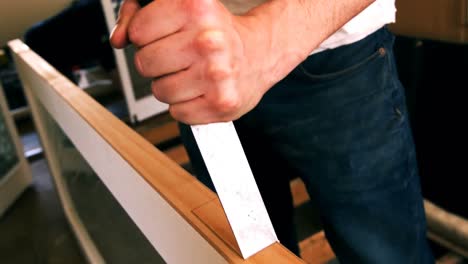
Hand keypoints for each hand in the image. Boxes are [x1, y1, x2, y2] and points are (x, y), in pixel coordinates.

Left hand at [110, 0, 282, 123]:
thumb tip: (118, 39)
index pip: (138, 31)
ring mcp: (216, 76)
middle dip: (157, 61)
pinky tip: (201, 89)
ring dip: (171, 84)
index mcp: (196, 7)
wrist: (260, 54)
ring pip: (159, 91)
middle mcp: (208, 41)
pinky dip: (185, 104)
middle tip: (180, 55)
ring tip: (193, 73)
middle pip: (145, 63)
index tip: (164, 34)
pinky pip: (177, 112)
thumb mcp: (181, 8)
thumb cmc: (218, 32)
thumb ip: (139, 15)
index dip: (146, 35)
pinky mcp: (220, 104)